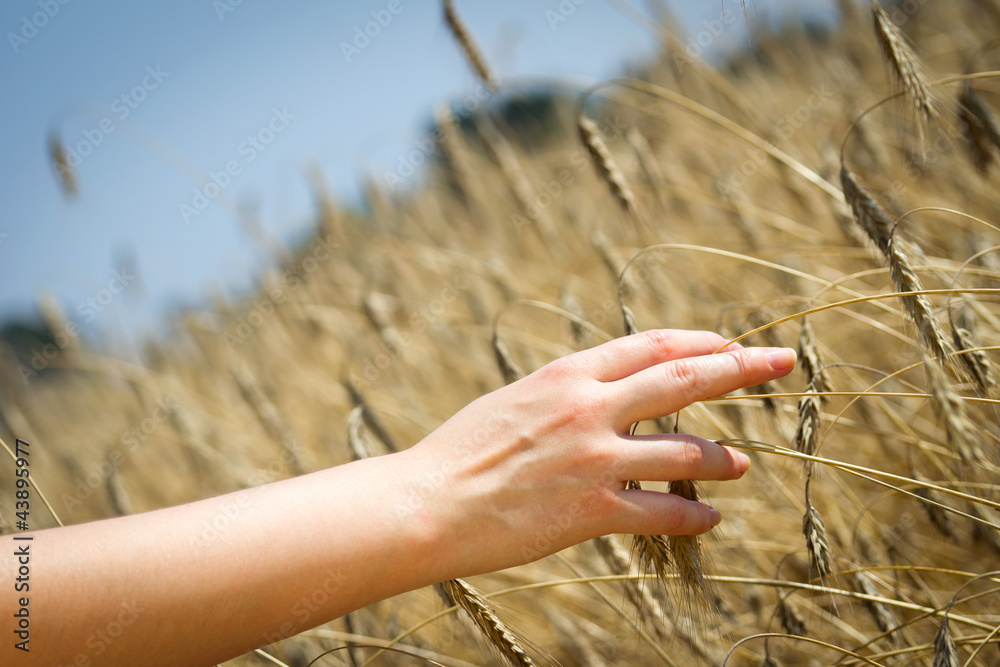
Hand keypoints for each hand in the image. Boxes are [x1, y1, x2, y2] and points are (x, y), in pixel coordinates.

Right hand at [394, 329, 796, 578]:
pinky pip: (663, 511)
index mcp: (567, 375)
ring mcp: (594, 459)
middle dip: (741, 367)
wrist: (427, 503)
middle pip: (685, 378)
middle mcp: (589, 407)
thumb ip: (564, 395)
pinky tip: (707, 517)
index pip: (650, 346)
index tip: (729, 343)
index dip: (698, 342)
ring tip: (741, 464)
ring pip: (686, 449)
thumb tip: (603, 395)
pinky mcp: (592, 510)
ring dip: (722, 457)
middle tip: (781, 362)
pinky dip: (693, 515)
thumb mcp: (514, 402)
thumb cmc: (461, 452)